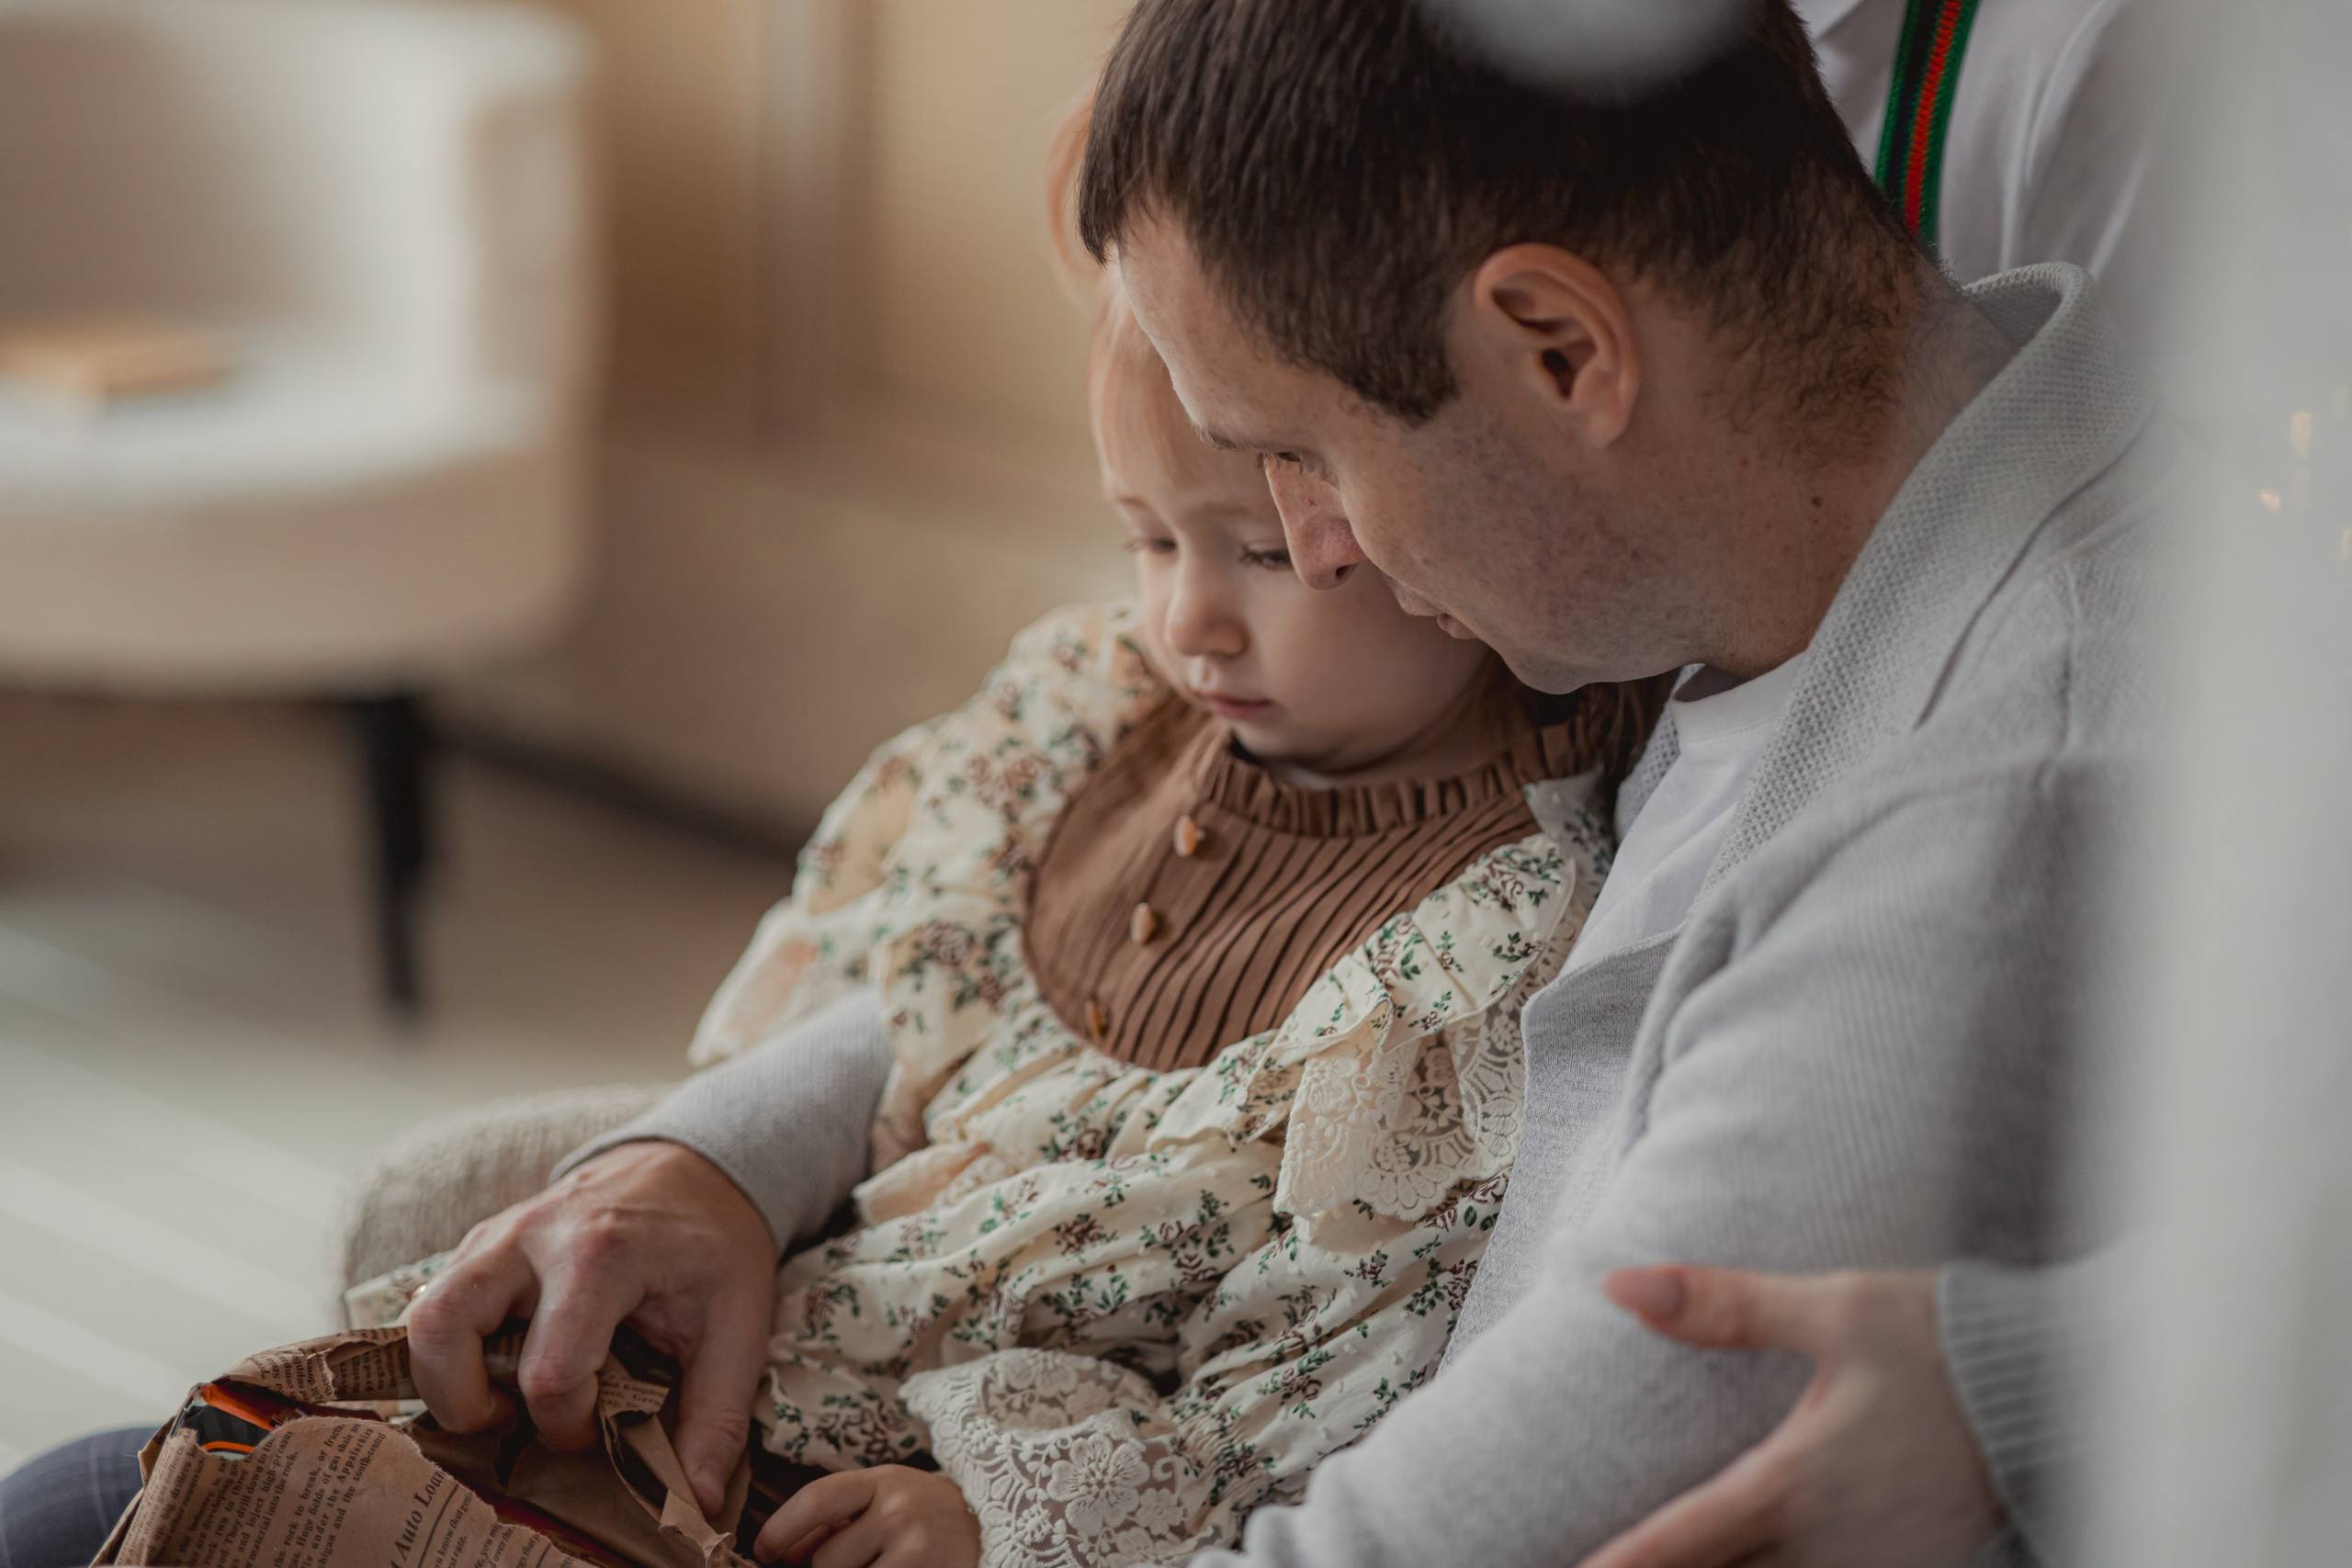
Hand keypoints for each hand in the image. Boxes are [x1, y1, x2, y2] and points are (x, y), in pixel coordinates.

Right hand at [406, 1141, 776, 1515]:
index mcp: (601, 1255)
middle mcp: (532, 1236)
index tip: (599, 1433)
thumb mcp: (738, 1326)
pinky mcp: (480, 1242)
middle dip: (462, 1403)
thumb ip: (717, 1417)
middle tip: (510, 1424)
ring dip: (444, 1376)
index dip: (567, 1428)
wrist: (696, 1167)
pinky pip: (433, 1301)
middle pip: (443, 1328)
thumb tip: (698, 1501)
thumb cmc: (716, 1245)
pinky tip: (495, 1366)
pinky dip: (447, 1349)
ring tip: (501, 1399)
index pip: (549, 1373)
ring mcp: (497, 1234)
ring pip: (421, 1314)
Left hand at [754, 1465, 981, 1567]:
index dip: (781, 1529)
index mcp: (883, 1481)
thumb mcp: (884, 1502)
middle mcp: (900, 1510)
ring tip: (884, 1566)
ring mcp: (918, 1548)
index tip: (764, 1551)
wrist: (996, 1528)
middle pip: (826, 1560)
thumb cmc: (925, 1517)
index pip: (816, 1499)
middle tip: (859, 1561)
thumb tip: (786, 1553)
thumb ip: (836, 1521)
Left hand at [1575, 1265, 2001, 1567]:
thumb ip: (1723, 1305)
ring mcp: (1871, 1560)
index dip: (1621, 1563)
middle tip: (1590, 1560)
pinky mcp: (1908, 1562)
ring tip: (1655, 1560)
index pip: (1683, 1539)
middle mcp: (1827, 1540)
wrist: (2062, 1386)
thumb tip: (1620, 1284)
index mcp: (1797, 1481)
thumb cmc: (1944, 1341)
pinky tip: (1748, 1558)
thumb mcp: (1834, 1309)